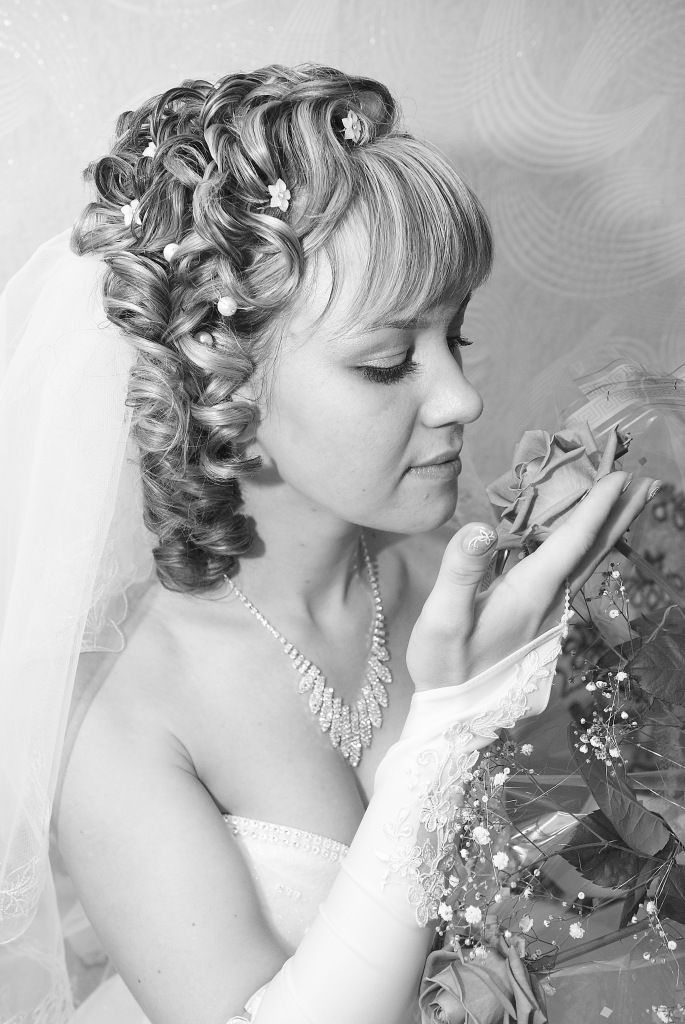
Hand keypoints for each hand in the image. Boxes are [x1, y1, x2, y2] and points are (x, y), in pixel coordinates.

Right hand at [406, 471, 655, 691]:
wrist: (453, 712)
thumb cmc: (444, 664)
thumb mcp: (442, 616)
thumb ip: (462, 570)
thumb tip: (480, 526)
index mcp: (531, 593)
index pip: (573, 541)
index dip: (596, 505)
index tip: (618, 475)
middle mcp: (547, 601)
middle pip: (592, 551)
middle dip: (619, 515)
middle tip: (646, 484)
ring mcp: (544, 612)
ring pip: (582, 562)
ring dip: (603, 530)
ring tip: (619, 502)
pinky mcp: (533, 619)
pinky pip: (565, 572)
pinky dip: (577, 547)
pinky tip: (570, 537)